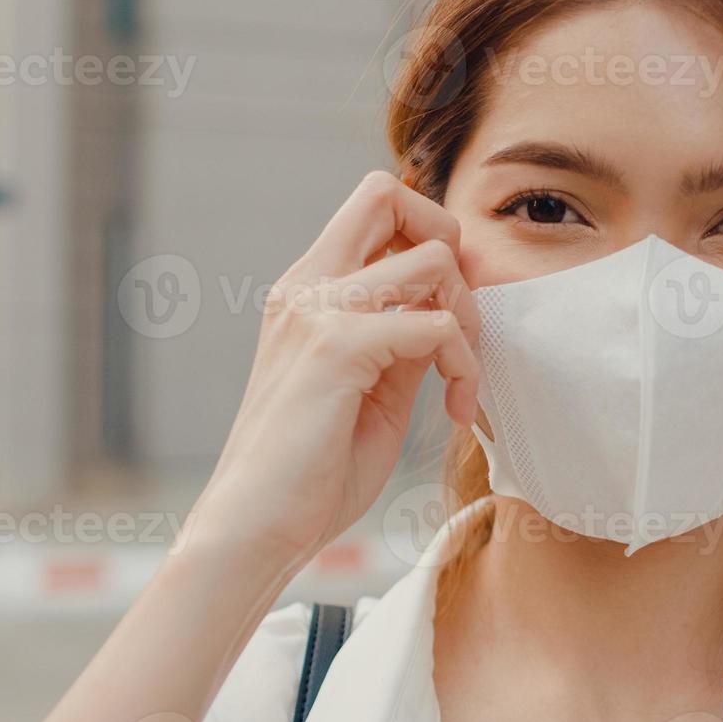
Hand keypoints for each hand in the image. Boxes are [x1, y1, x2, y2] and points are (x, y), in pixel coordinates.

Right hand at [185, 171, 480, 571]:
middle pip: (387, 192)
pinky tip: (454, 410)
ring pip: (432, 260)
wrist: (254, 528)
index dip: (428, 238)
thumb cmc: (311, 472)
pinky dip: (464, 366)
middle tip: (457, 319)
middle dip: (448, 242)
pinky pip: (435, 325)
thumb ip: (401, 340)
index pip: (374, 205)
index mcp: (308, 289)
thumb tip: (447, 310)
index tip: (445, 310)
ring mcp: (318, 310)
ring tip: (459, 380)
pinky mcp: (337, 348)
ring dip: (468, 319)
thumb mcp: (370, 388)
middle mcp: (307, 285)